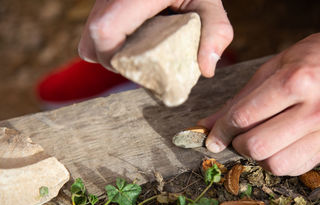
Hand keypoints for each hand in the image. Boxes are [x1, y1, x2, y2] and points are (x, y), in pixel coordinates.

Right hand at [78, 0, 232, 75]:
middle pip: (91, 39)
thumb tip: (207, 69)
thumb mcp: (209, 0)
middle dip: (113, 61)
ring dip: (111, 52)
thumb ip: (216, 31)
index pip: (104, 31)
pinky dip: (110, 41)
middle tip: (141, 64)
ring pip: (90, 35)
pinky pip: (95, 28)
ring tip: (139, 52)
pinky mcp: (105, 2)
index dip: (113, 58)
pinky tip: (134, 41)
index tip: (138, 68)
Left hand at [199, 23, 319, 175]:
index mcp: (296, 81)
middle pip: (257, 146)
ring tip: (260, 140)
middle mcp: (315, 109)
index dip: (220, 131)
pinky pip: (297, 168)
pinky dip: (279, 161)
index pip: (243, 117)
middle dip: (237, 145)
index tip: (211, 137)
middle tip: (237, 136)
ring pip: (276, 164)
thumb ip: (240, 99)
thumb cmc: (316, 57)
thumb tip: (206, 126)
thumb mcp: (275, 66)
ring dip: (258, 157)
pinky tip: (279, 145)